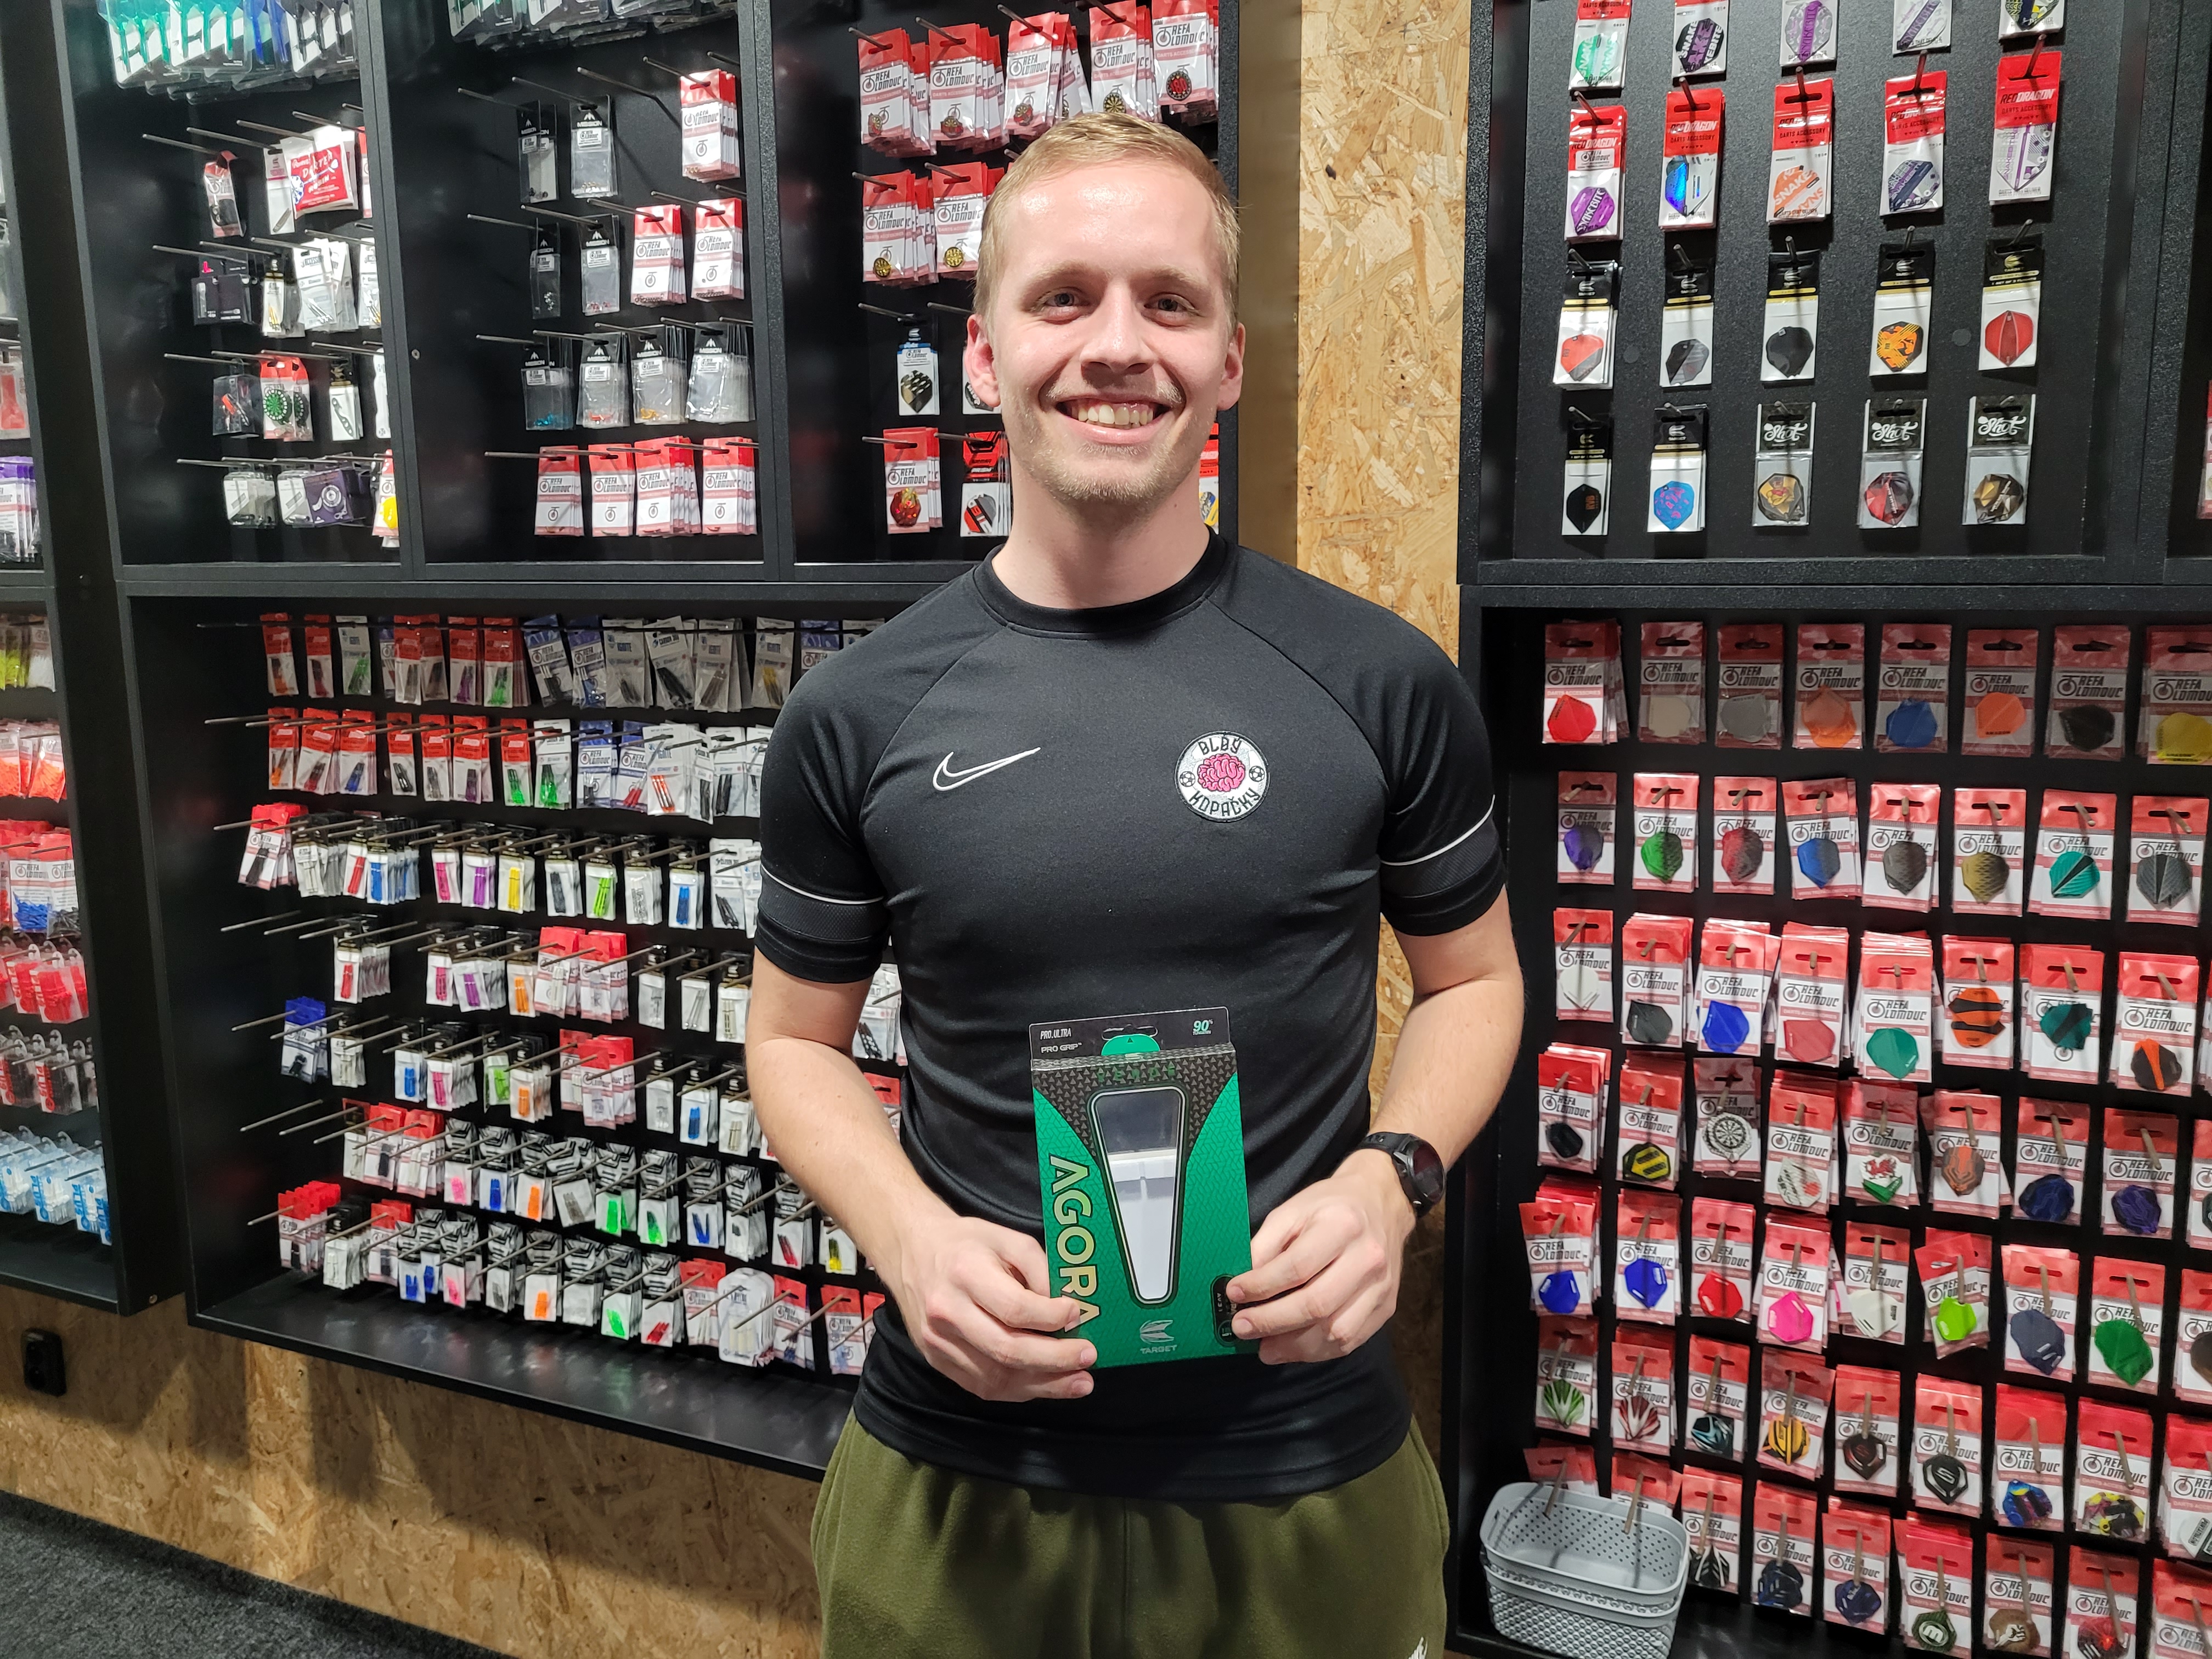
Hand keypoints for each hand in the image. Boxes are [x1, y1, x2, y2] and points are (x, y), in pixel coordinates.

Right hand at [884, 1208, 1096, 1401]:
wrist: (911, 1251)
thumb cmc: (966, 1243)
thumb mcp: (1007, 1238)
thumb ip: (1039, 1269)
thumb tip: (1068, 1311)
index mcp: (965, 1273)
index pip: (1014, 1308)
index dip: (1051, 1317)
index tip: (1077, 1314)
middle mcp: (947, 1312)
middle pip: (1006, 1349)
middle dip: (1055, 1359)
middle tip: (1089, 1357)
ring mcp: (938, 1341)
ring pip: (995, 1377)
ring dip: (1043, 1385)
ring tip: (1079, 1382)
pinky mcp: (936, 1360)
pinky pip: (981, 1386)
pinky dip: (1018, 1390)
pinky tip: (1045, 1385)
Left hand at [1224, 1150, 1413, 1363]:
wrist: (1382, 1202)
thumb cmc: (1329, 1207)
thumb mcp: (1291, 1211)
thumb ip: (1265, 1246)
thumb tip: (1241, 1287)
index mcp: (1342, 1225)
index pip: (1297, 1266)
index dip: (1261, 1285)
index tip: (1234, 1293)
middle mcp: (1368, 1258)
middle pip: (1317, 1304)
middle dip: (1272, 1321)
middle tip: (1241, 1328)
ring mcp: (1381, 1286)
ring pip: (1336, 1331)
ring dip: (1294, 1346)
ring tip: (1264, 1347)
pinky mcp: (1387, 1307)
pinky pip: (1350, 1340)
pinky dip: (1317, 1351)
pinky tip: (1292, 1347)